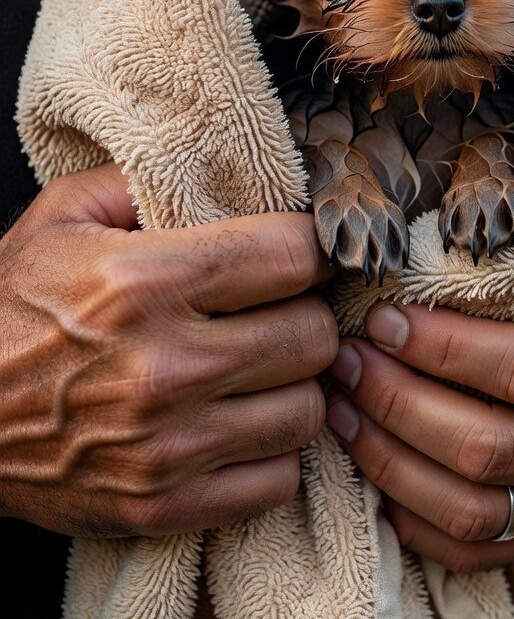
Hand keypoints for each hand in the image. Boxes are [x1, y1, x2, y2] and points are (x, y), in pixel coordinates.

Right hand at [0, 164, 336, 536]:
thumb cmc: (10, 309)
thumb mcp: (62, 217)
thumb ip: (145, 181)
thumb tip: (229, 176)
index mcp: (146, 282)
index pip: (293, 257)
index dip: (314, 249)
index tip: (307, 252)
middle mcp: (165, 366)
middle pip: (315, 336)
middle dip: (307, 315)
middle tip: (283, 310)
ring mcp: (167, 446)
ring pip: (308, 410)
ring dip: (295, 386)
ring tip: (264, 368)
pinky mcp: (163, 506)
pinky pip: (278, 479)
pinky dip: (272, 451)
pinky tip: (242, 423)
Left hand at [326, 196, 513, 572]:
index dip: (446, 348)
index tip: (384, 318)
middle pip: (487, 447)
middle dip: (400, 402)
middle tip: (346, 357)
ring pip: (471, 508)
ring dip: (392, 460)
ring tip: (342, 405)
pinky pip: (473, 548)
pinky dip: (411, 516)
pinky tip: (371, 461)